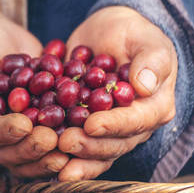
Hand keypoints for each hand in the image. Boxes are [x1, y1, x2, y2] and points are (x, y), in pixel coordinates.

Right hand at [0, 0, 68, 177]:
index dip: (2, 132)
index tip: (24, 126)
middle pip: (5, 152)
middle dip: (30, 148)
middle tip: (53, 140)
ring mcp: (7, 136)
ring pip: (27, 155)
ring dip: (48, 155)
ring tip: (70, 144)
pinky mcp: (29, 130)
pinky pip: (44, 143)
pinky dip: (62, 142)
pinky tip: (83, 137)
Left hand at [57, 6, 176, 180]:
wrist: (108, 33)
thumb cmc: (133, 35)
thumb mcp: (147, 40)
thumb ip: (152, 61)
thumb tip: (144, 85)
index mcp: (154, 108)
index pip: (135, 122)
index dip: (113, 126)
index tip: (91, 124)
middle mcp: (133, 127)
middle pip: (113, 145)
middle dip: (88, 146)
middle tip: (64, 142)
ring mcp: (108, 132)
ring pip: (93, 153)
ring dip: (74, 159)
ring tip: (52, 157)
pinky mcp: (85, 130)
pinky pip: (74, 146)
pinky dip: (57, 152)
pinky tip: (39, 156)